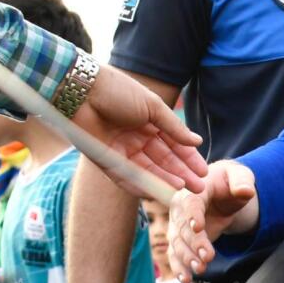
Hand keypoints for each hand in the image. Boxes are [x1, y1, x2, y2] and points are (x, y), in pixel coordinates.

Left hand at [78, 66, 206, 190]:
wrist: (81, 90)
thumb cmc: (117, 90)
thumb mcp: (152, 106)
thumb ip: (174, 127)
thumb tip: (196, 141)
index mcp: (149, 122)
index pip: (174, 144)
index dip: (188, 158)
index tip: (202, 171)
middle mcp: (137, 138)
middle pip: (163, 160)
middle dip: (181, 173)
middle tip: (198, 188)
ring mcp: (121, 150)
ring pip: (147, 170)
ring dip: (164, 180)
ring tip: (181, 189)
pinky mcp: (105, 160)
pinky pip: (124, 176)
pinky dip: (139, 185)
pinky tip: (155, 192)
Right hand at [166, 161, 256, 282]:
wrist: (220, 191)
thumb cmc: (229, 181)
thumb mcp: (239, 175)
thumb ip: (242, 181)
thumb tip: (246, 191)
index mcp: (194, 191)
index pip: (191, 203)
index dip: (193, 215)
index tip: (199, 227)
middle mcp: (181, 208)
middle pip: (183, 227)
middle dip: (194, 243)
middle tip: (207, 257)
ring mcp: (179, 225)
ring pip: (178, 243)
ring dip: (187, 258)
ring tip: (201, 269)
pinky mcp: (182, 240)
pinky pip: (176, 254)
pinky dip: (179, 267)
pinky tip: (186, 280)